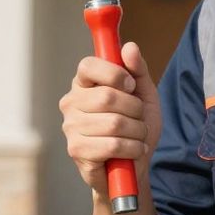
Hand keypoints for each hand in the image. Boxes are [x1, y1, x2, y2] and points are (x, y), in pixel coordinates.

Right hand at [60, 42, 161, 196]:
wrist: (134, 167)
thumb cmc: (135, 127)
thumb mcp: (144, 95)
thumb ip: (138, 70)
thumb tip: (129, 47)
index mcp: (84, 83)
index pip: (88, 65)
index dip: (114, 73)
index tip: (130, 85)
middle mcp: (71, 102)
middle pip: (107, 96)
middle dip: (134, 109)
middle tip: (138, 118)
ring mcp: (70, 127)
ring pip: (114, 123)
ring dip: (137, 132)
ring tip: (137, 137)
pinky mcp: (76, 150)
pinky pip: (113, 145)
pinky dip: (132, 148)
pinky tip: (132, 151)